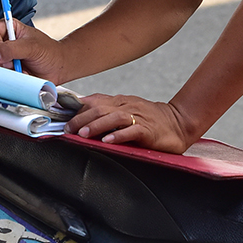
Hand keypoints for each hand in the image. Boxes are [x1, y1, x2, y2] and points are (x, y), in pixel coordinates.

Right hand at [0, 18, 67, 81]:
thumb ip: (12, 49)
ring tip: (18, 69)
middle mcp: (2, 42)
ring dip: (1, 70)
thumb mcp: (33, 47)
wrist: (58, 68)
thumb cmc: (49, 52)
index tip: (4, 54)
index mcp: (8, 28)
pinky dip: (5, 78)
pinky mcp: (4, 71)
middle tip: (12, 64)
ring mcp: (2, 58)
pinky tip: (17, 75)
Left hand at [68, 93, 194, 152]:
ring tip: (83, 134)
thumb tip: (82, 116)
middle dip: (81, 118)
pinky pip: (132, 131)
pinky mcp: (149, 130)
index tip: (62, 118)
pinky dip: (119, 135)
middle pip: (100, 108)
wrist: (179, 122)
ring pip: (114, 117)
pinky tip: (109, 140)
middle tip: (68, 129)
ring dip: (96, 125)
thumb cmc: (151, 120)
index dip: (77, 109)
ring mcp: (139, 117)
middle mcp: (127, 106)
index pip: (95, 101)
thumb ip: (107, 112)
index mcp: (120, 101)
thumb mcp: (127, 111)